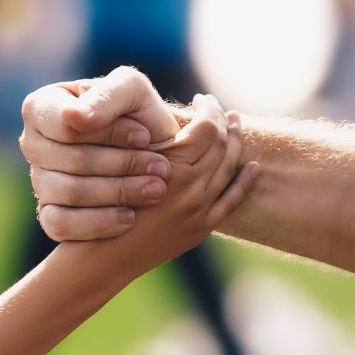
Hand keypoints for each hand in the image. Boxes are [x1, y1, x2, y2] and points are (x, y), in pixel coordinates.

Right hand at [21, 66, 183, 240]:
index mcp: (42, 107)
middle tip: (161, 168)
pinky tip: (130, 217)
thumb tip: (74, 117)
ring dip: (118, 192)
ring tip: (156, 190)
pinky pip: (61, 225)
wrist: (156, 154)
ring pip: (69, 193)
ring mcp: (39, 181)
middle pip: (70, 161)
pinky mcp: (49, 215)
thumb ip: (106, 95)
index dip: (109, 134)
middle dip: (122, 165)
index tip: (145, 137)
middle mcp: (33, 144)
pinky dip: (99, 222)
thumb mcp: (133, 91)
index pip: (66, 126)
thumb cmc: (140, 115)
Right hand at [86, 94, 258, 277]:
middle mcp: (191, 189)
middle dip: (223, 121)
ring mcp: (199, 211)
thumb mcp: (122, 160)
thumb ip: (148, 136)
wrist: (102, 255)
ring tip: (236, 125)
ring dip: (236, 143)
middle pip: (222, 145)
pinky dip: (245, 181)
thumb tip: (172, 108)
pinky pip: (232, 201)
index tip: (203, 99)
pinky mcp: (200, 229)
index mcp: (172, 166)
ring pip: (230, 169)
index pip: (207, 127)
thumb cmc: (101, 201)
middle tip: (220, 108)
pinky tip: (253, 166)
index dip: (208, 108)